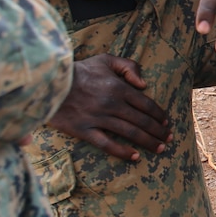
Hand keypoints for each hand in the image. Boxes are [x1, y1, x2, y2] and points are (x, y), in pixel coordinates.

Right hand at [48, 54, 171, 160]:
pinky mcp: (84, 130)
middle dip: (158, 131)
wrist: (47, 83)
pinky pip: (106, 144)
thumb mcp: (105, 60)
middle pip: (142, 121)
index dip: (159, 115)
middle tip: (168, 139)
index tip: (167, 123)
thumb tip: (144, 84)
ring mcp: (98, 118)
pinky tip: (135, 157)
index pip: (146, 104)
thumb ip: (128, 67)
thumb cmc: (79, 71)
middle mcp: (112, 104)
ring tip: (160, 149)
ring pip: (129, 133)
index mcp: (119, 87)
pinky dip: (122, 152)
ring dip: (148, 142)